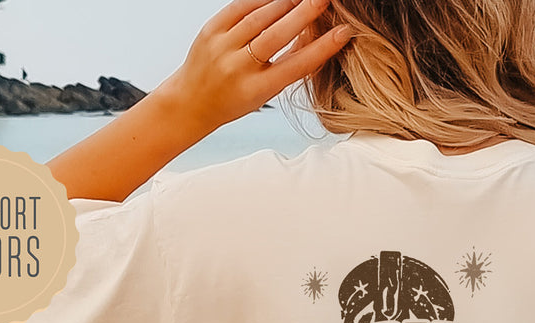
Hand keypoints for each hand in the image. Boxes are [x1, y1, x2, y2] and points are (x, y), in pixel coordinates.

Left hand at [157, 0, 349, 135]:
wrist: (192, 101)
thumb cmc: (235, 99)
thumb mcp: (265, 92)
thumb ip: (286, 68)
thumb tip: (314, 39)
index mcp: (257, 89)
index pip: (296, 66)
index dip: (322, 48)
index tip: (342, 33)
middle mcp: (239, 68)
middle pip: (277, 35)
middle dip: (304, 14)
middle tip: (323, 0)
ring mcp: (222, 46)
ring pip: (260, 17)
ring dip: (285, 3)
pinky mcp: (210, 29)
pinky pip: (240, 7)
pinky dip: (262, 0)